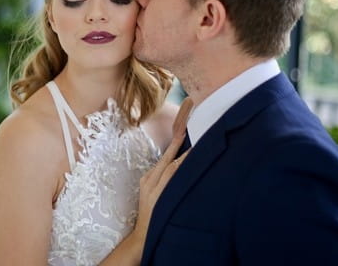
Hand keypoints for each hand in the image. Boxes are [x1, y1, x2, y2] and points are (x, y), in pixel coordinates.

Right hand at [133, 97, 193, 243]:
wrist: (142, 237)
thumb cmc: (153, 216)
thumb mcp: (158, 192)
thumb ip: (170, 179)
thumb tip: (187, 165)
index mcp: (154, 172)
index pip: (171, 143)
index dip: (180, 125)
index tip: (189, 107)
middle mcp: (155, 173)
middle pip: (172, 142)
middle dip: (182, 122)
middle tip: (191, 101)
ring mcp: (157, 182)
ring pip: (175, 156)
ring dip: (184, 138)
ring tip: (195, 120)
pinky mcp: (159, 191)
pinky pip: (174, 174)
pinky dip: (183, 162)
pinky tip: (193, 153)